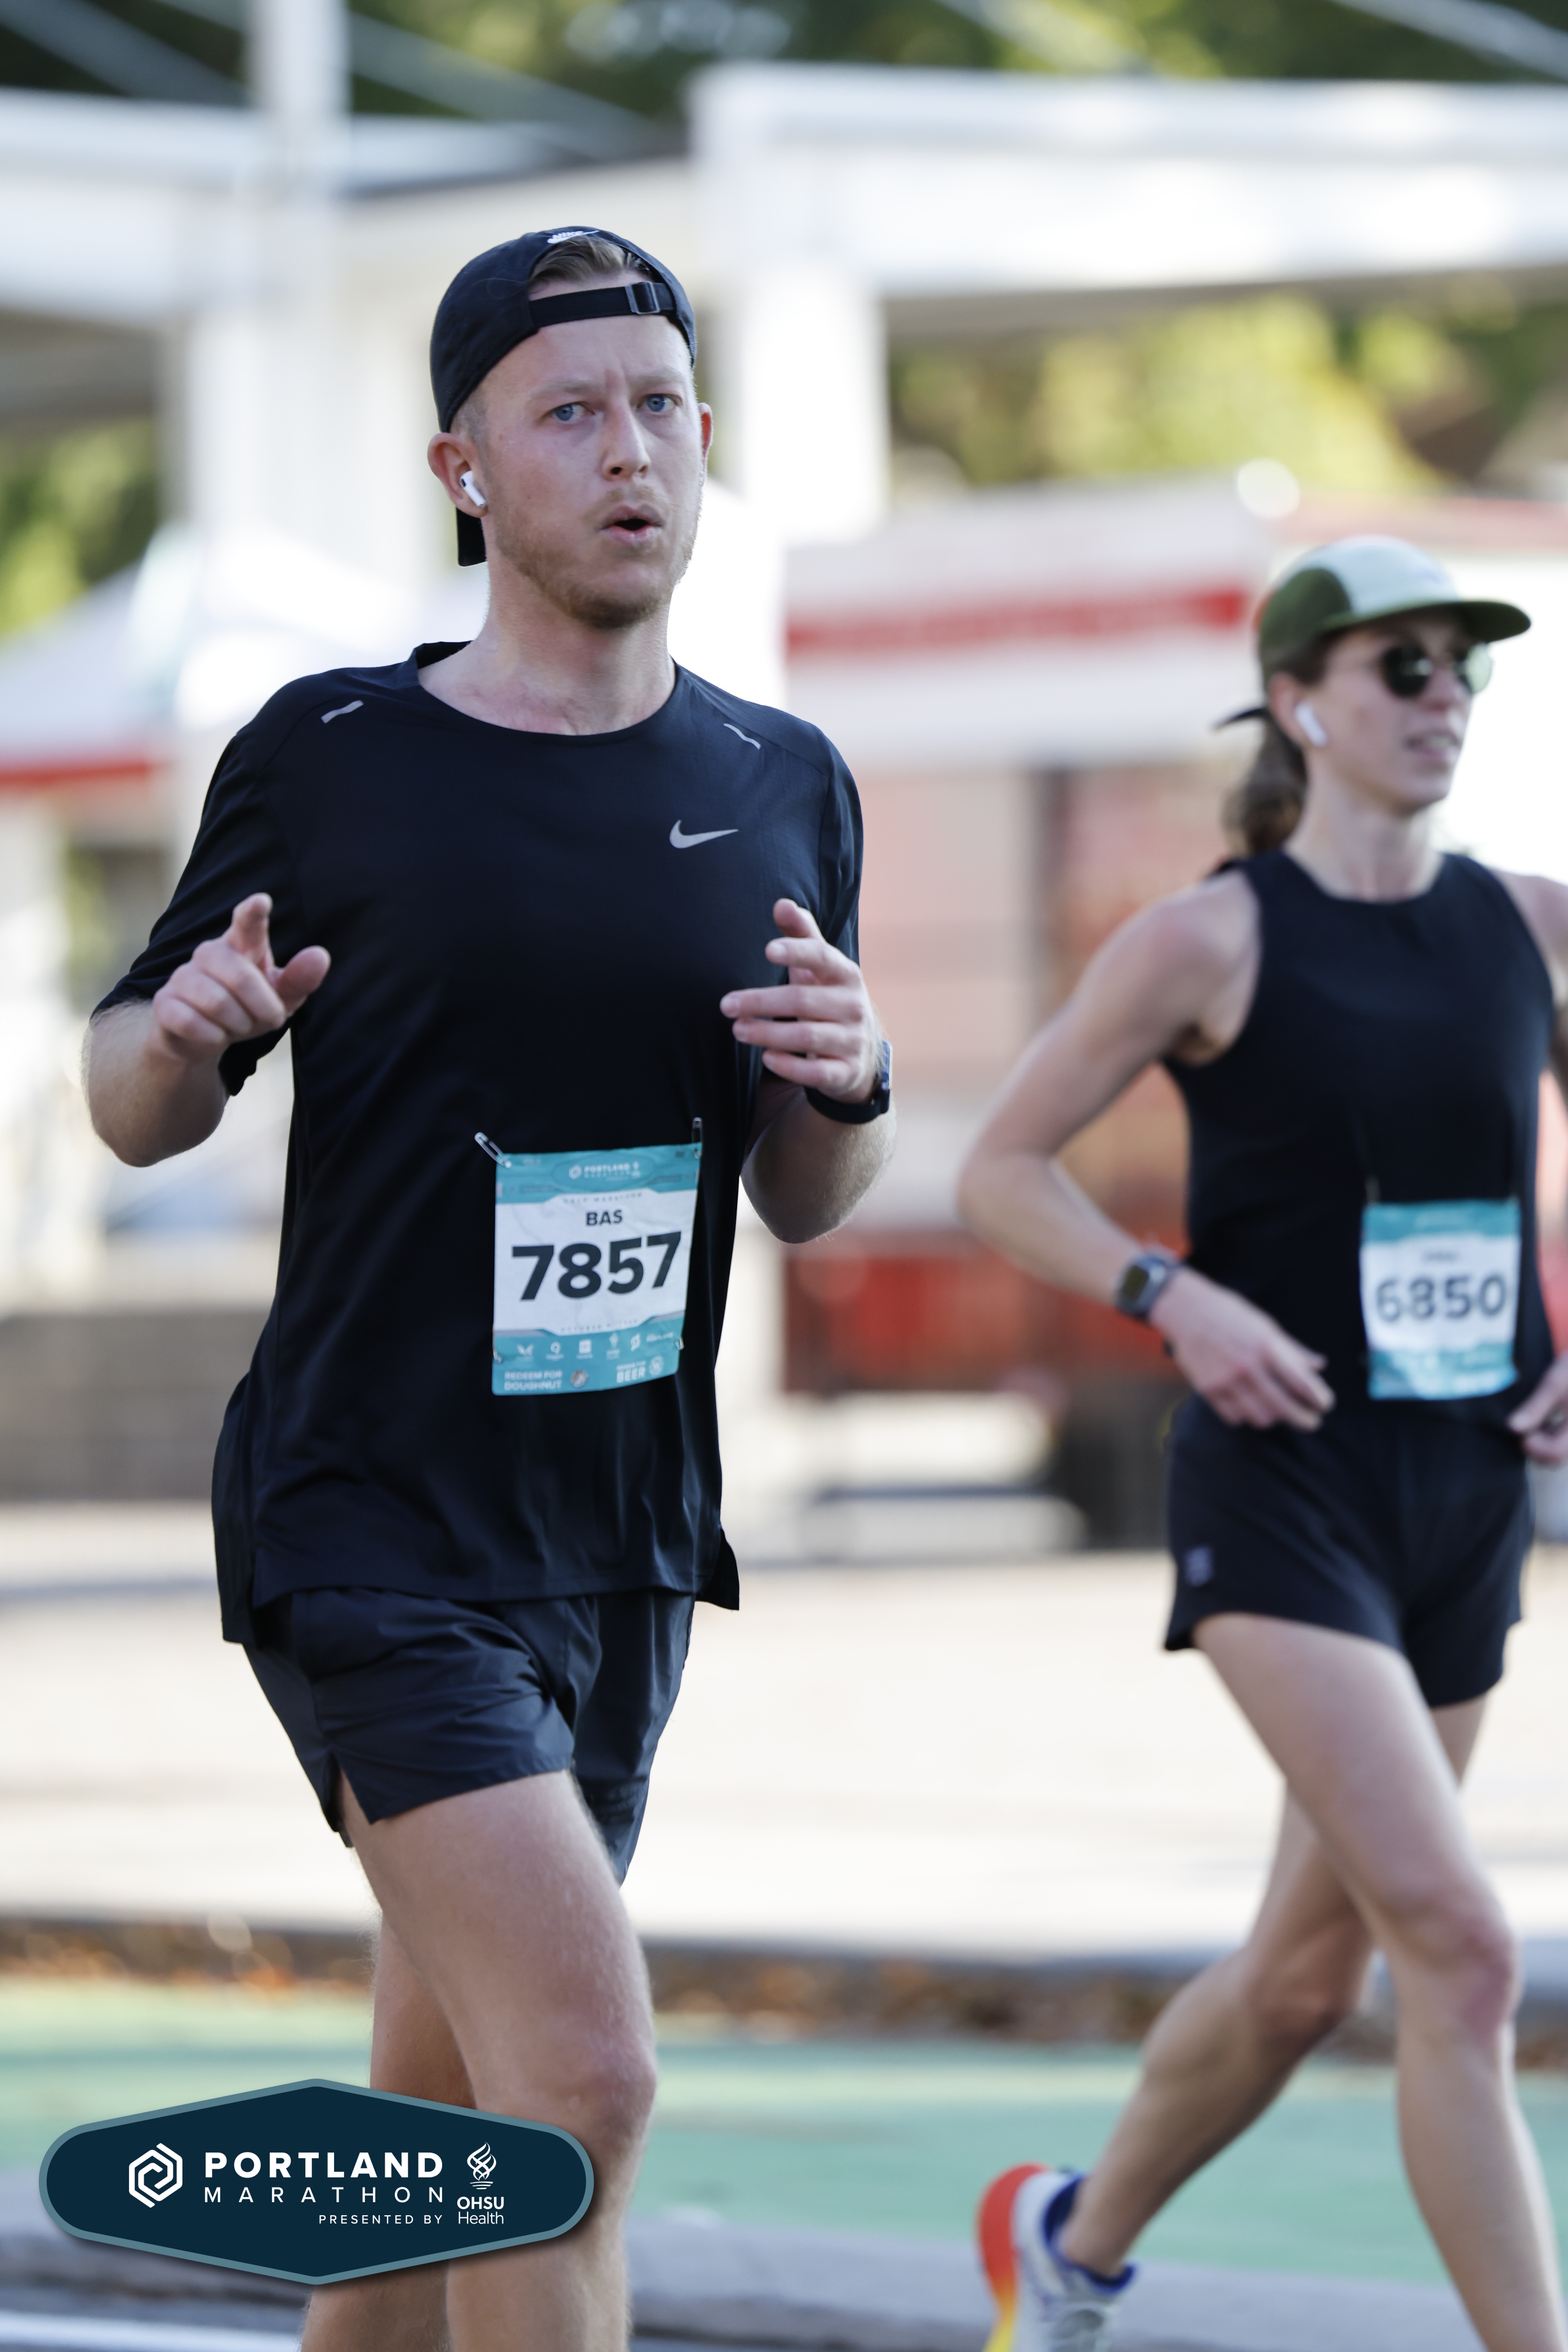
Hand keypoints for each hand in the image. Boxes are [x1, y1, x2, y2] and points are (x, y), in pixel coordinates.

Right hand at [149, 894, 329, 1067]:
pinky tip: (214, 1035)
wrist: (202, 1039)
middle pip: (241, 977)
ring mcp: (183, 976)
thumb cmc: (247, 1009)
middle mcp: (209, 953)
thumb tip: (319, 955)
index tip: (262, 901)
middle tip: (267, 1019)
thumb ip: (299, 979)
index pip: (247, 923)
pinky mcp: (164, 1003)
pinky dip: (212, 1037)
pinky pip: (191, 1022)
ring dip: (238, 1024)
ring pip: (217, 1003)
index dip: (253, 912)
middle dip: (262, 1007)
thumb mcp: (279, 998)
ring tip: (238, 1025)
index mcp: (240, 945)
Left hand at [720, 899, 879, 1102]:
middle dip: (762, 1002)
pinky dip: (790, 1066)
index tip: (767, 950)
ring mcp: (852, 1041)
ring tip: (737, 1029)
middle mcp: (854, 1006)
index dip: (797, 952)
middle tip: (726, 1005)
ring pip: (807, 1037)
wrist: (862, 1052)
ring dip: (768, 1033)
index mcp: (846, 974)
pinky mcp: (845, 1072)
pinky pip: (816, 1072)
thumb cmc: (829, 998)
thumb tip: (781, 904)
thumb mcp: (820, 968)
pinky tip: (765, 1058)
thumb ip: (802, 935)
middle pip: (803, 1000)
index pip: (823, 958)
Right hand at [1151, 1267, 1334, 1430]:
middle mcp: (1247, 1366)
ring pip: (1260, 1417)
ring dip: (1273, 1417)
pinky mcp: (1208, 1389)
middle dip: (1303, 1419)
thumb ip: (1292, 1349)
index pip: (1301, 1382)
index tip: (1325, 1405)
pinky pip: (1235, 1417)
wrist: (1185, 1310)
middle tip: (1311, 1422)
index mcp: (1266, 1346)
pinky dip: (1246, 1416)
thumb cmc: (1229, 1313)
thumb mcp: (1265, 1324)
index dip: (1319, 1399)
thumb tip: (1318, 1366)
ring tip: (1276, 1410)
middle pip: (1284, 1407)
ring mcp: (1226, 1380)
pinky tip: (1248, 1405)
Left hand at [1509, 1356, 1567, 1462]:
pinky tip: (1543, 1422)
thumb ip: (1535, 1407)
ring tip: (1534, 1420)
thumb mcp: (1553, 1384)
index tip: (1521, 1429)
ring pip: (1556, 1456)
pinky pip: (1559, 1448)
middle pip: (1554, 1459)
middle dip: (1534, 1446)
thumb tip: (1512, 1427)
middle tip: (1524, 1424)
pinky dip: (1547, 1440)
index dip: (1534, 1446)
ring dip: (1540, 1444)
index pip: (1556, 1452)